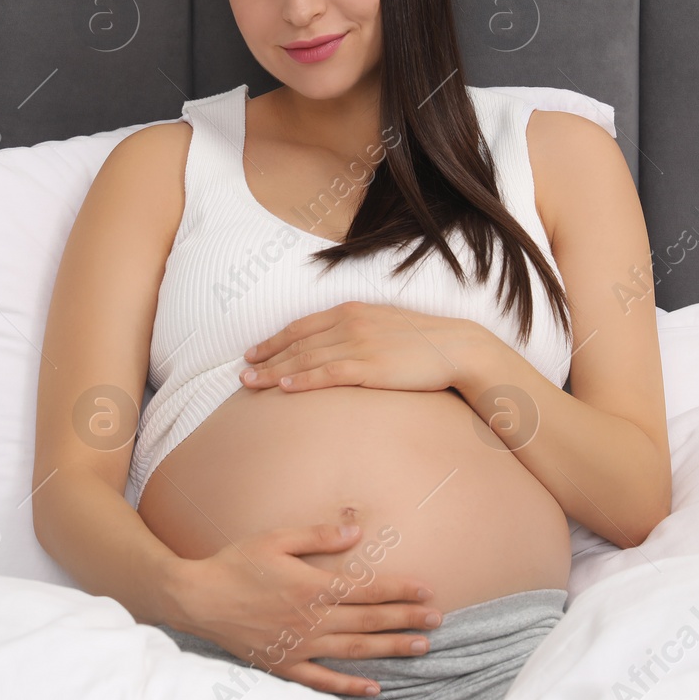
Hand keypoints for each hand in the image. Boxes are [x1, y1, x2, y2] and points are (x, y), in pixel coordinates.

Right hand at [165, 523, 442, 697]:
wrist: (198, 599)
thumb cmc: (236, 563)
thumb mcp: (276, 539)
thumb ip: (319, 536)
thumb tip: (357, 531)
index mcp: (313, 586)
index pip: (368, 589)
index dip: (401, 590)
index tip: (428, 590)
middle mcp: (312, 619)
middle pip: (369, 621)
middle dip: (407, 619)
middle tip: (438, 621)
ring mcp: (300, 645)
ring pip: (355, 650)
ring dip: (390, 649)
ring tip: (420, 648)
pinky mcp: (285, 664)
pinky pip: (323, 680)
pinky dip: (350, 686)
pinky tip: (374, 688)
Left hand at [238, 300, 484, 393]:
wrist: (456, 347)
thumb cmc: (421, 341)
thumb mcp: (382, 324)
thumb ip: (356, 330)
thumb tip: (334, 344)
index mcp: (351, 310)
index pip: (301, 326)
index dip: (273, 340)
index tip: (253, 353)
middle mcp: (350, 323)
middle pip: (297, 343)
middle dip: (266, 358)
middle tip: (242, 373)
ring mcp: (359, 344)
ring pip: (306, 359)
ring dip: (274, 372)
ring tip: (251, 384)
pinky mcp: (371, 367)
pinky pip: (328, 374)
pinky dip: (302, 380)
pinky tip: (283, 388)